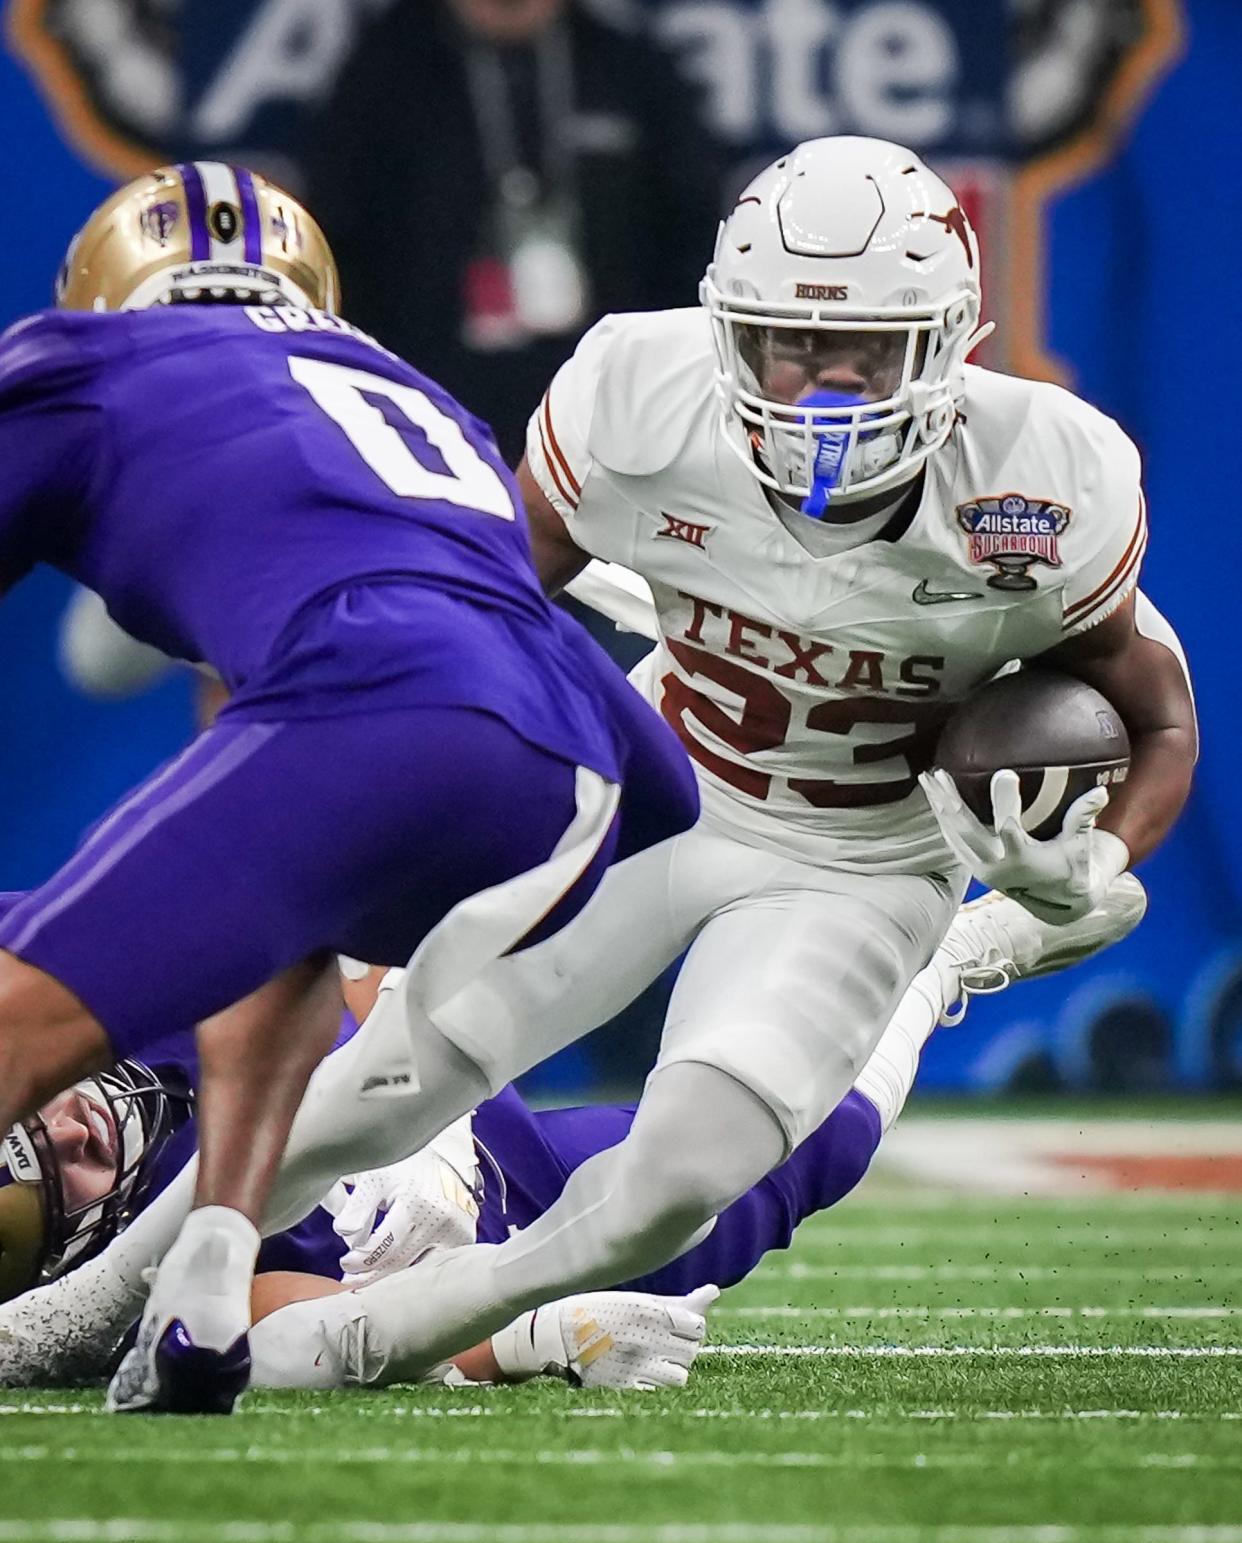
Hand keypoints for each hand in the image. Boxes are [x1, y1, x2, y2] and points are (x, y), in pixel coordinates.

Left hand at [328, 1148, 478, 1286]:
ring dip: (389, 1278)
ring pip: (415, 1268)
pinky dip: (414, 1271)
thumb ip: (356, 1207)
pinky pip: (434, 1265)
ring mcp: (453, 1228)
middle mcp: (436, 1214)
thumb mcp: (374, 1178)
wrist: (445, 1156)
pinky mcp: (464, 1237)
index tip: (345, 1263)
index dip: (357, 1260)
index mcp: (412, 1199)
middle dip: (368, 1273)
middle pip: (396, 1261)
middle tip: (351, 1278)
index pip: (378, 1246)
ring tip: (369, 1279)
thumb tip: (346, 1235)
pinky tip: (396, 1272)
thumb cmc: (403, 1169)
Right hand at [491, 1284, 719, 1388]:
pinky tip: (640, 1373)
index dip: (690, 1327)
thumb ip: (679, 1302)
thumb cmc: (600, 1309)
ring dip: (672, 1369)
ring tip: (653, 1360)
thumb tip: (715, 1291)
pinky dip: (655, 1385)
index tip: (677, 1325)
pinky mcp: (625, 1388)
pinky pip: (658, 1392)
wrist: (555, 1335)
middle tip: (663, 1342)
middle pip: (692, 1351)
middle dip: (682, 1347)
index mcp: (649, 1311)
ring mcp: (636, 1366)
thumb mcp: (639, 1299)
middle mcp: (647, 1338)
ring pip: (680, 1376)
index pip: (697, 1326)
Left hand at [919, 767, 1129, 924]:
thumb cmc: (1072, 867)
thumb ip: (1084, 818)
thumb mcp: (1080, 846)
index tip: (1002, 773)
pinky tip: (935, 799)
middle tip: (939, 773)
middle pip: (967, 830)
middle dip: (951, 801)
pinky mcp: (975, 868)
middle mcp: (998, 866)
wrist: (1059, 904)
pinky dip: (943, 820)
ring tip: (928, 778)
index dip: (1006, 802)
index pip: (1011, 828)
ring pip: (953, 834)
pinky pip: (952, 842)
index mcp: (1024, 860)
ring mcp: (982, 869)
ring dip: (939, 807)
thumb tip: (1101, 792)